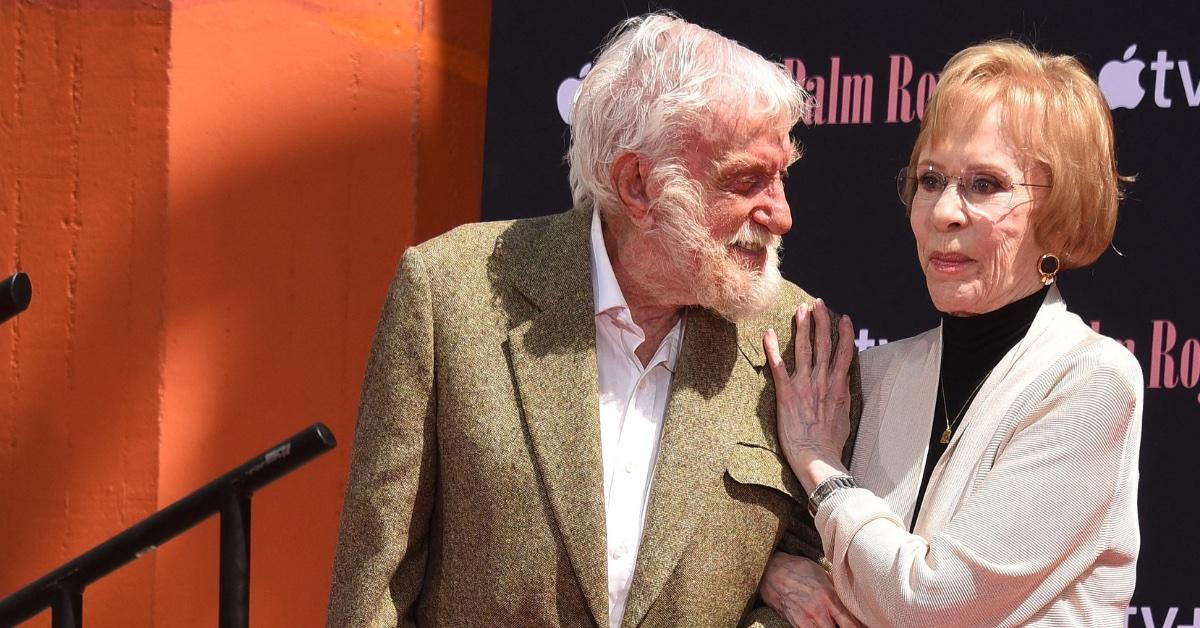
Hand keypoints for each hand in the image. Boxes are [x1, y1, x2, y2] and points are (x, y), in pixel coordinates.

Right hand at [759, 552, 859, 627]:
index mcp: (830, 598)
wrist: (771, 571)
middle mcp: (819, 612)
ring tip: (832, 624)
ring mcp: (806, 620)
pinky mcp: (795, 624)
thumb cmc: (797, 569)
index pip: (851, 624)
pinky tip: (821, 625)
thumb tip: (851, 598)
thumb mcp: (822, 574)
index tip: (866, 627)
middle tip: (848, 626)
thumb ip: (836, 589)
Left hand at [763, 300, 855, 492]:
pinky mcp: (786, 392)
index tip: (843, 318)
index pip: (844, 352)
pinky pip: (778, 365)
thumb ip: (843, 396)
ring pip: (804, 348)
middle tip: (818, 303)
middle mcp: (823, 381)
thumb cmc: (830, 443)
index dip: (844, 333)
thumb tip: (843, 383)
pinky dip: (772, 347)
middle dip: (821, 320)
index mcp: (838, 386)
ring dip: (802, 326)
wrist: (817, 457)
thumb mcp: (845, 416)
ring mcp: (804, 384)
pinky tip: (767, 332)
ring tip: (800, 309)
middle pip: (824, 343)